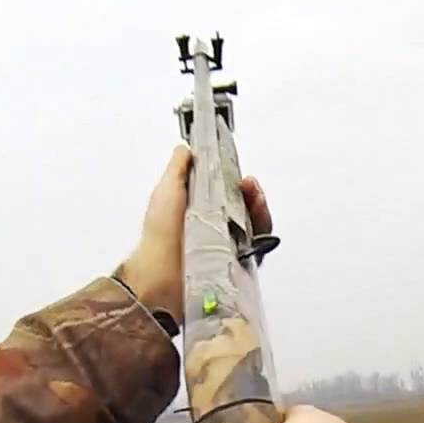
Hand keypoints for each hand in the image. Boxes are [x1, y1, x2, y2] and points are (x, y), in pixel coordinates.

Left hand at [115, 144, 273, 320]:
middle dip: (253, 195)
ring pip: (257, 227)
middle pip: (247, 209)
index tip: (241, 176)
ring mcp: (229, 248)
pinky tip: (256, 225)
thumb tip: (187, 149)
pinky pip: (260, 248)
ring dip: (260, 211)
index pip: (229, 193)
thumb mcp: (167, 190)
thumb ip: (178, 168)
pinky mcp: (239, 266)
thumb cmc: (161, 235)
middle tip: (250, 187)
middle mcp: (217, 229)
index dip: (238, 183)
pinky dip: (262, 234)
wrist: (162, 273)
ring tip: (255, 200)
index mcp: (201, 211)